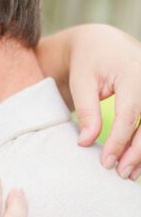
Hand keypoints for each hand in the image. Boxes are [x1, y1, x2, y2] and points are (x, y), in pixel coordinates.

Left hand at [66, 24, 140, 178]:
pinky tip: (137, 162)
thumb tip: (86, 143)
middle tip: (120, 173)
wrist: (102, 43)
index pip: (129, 114)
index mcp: (133, 73)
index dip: (118, 141)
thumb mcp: (82, 83)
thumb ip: (87, 111)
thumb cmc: (88, 62)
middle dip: (137, 151)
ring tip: (129, 173)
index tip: (106, 163)